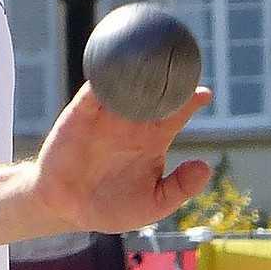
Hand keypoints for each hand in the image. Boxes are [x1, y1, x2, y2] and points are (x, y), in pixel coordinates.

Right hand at [31, 82, 212, 233]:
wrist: (64, 207)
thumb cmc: (110, 207)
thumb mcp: (153, 204)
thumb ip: (179, 188)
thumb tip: (204, 166)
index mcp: (152, 141)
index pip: (176, 114)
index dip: (190, 101)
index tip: (205, 94)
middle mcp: (131, 124)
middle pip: (155, 93)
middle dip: (168, 79)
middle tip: (180, 67)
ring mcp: (105, 116)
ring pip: (126, 86)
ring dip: (138, 73)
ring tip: (154, 62)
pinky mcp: (81, 114)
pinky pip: (93, 91)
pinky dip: (103, 78)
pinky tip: (115, 71)